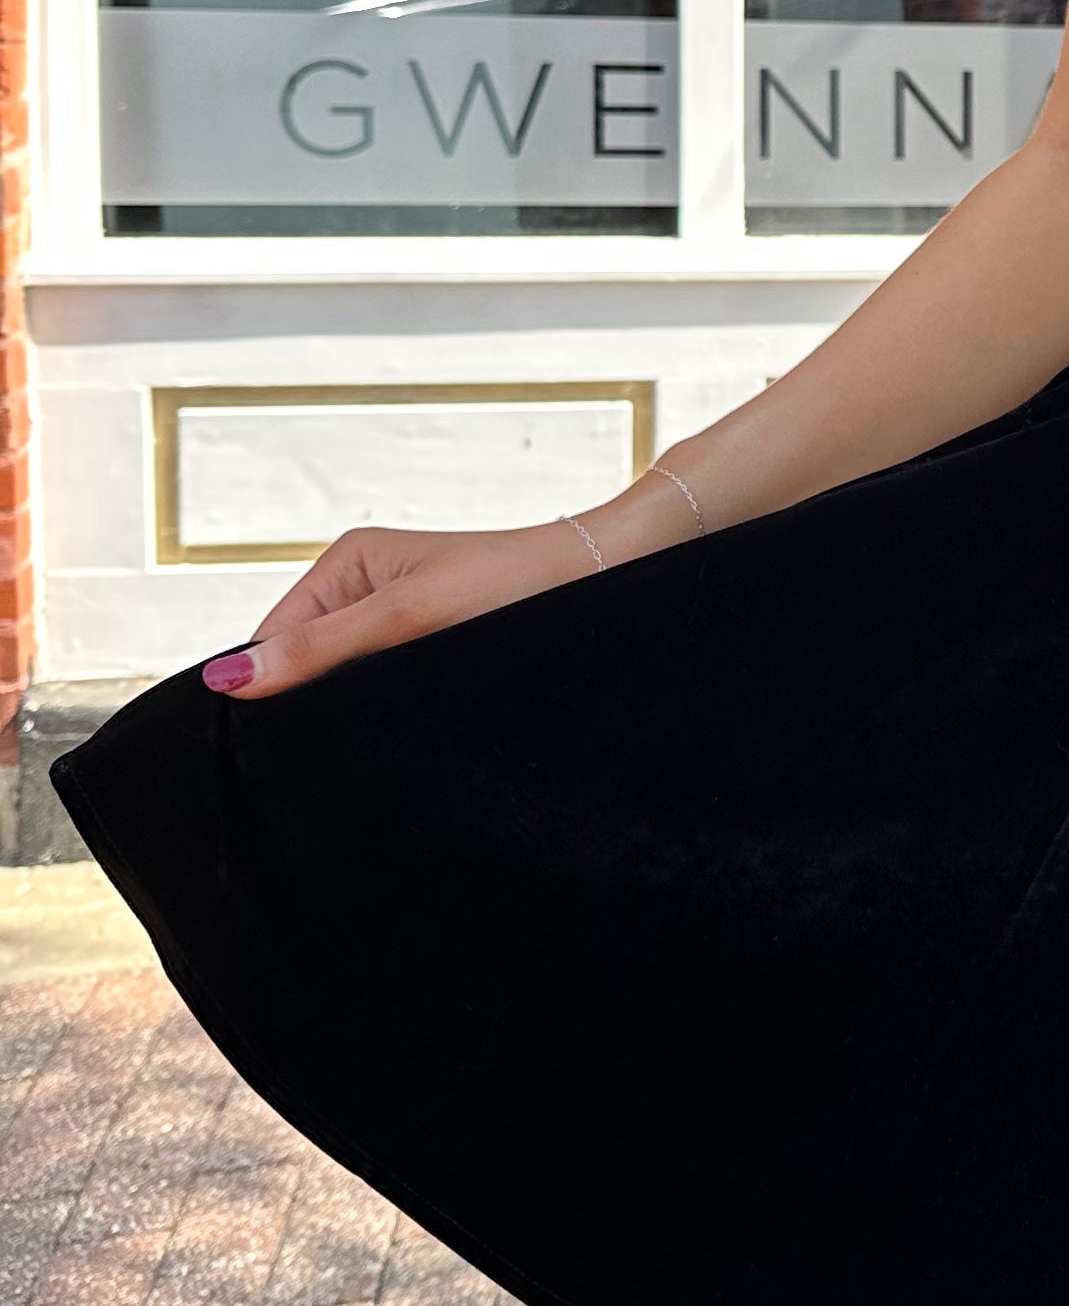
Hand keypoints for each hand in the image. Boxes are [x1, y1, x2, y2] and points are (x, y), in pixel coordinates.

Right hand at [202, 467, 700, 698]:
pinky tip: (401, 725)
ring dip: (352, 706)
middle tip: (324, 744)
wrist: (604, 580)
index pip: (272, 636)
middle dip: (310, 699)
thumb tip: (227, 678)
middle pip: (307, 660)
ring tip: (371, 730)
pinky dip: (385, 706)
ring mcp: (401, 618)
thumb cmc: (513, 583)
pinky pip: (385, 683)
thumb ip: (319, 648)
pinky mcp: (433, 645)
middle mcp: (368, 586)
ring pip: (347, 678)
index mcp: (348, 562)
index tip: (269, 741)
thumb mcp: (406, 616)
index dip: (265, 686)